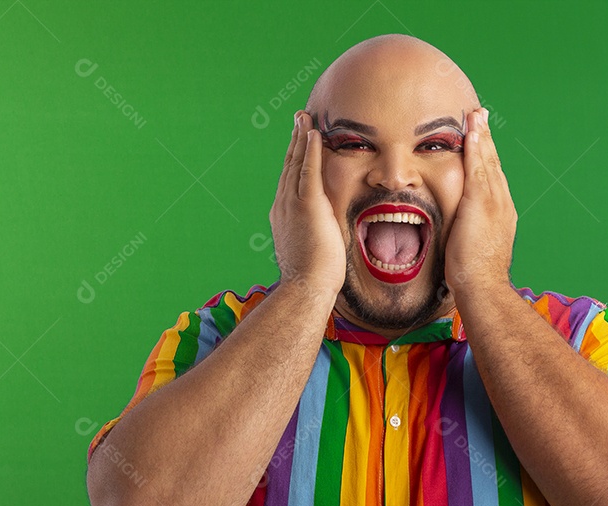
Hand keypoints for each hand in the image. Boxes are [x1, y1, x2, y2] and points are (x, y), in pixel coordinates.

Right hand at [268, 110, 345, 298]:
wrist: (306, 287)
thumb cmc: (313, 277)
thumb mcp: (311, 247)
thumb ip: (314, 232)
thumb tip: (324, 232)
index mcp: (284, 215)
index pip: (290, 179)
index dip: (295, 158)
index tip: (300, 140)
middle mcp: (283, 205)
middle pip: (289, 165)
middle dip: (295, 140)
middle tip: (299, 118)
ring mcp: (292, 204)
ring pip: (296, 163)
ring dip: (302, 137)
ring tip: (305, 116)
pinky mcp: (306, 206)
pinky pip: (308, 171)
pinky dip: (310, 150)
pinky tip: (313, 133)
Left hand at [443, 108, 517, 297]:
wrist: (483, 285)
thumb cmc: (476, 276)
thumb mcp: (475, 248)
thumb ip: (469, 233)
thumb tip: (460, 233)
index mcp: (501, 213)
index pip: (492, 178)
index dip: (486, 157)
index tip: (481, 140)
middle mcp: (502, 203)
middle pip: (493, 164)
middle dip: (486, 140)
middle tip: (480, 116)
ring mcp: (494, 202)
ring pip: (487, 162)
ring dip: (481, 136)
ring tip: (475, 116)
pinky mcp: (481, 203)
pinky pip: (478, 169)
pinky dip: (475, 149)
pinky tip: (470, 132)